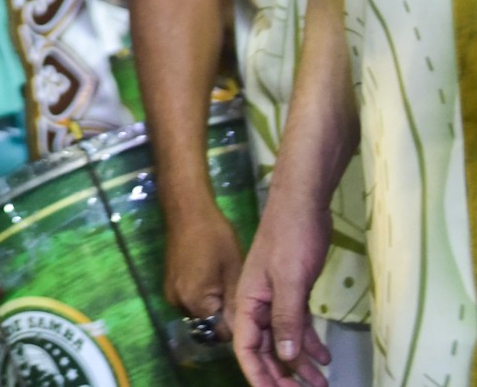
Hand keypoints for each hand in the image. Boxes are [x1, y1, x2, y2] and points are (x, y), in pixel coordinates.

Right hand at [163, 201, 243, 334]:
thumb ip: (236, 304)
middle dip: (227, 315)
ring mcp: (171, 294)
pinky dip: (205, 297)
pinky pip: (192, 301)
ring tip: (229, 285)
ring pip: (201, 313)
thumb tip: (245, 332)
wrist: (187, 211)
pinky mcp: (170, 285)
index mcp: (196, 302)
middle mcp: (179, 304)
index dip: (240, 323)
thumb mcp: (234, 271)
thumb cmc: (215, 237)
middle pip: (209, 324)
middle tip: (243, 296)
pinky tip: (215, 278)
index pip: (222, 332)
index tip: (254, 312)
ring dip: (216, 306)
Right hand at [233, 192, 333, 385]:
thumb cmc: (291, 239)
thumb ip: (286, 319)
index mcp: (247, 302)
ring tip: (322, 385)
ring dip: (299, 364)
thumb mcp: (290, 281)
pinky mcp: (292, 292)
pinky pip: (297, 326)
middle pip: (265, 349)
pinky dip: (310, 344)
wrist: (303, 204)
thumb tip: (287, 357)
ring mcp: (275, 298)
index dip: (260, 376)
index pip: (247, 349)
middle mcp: (257, 304)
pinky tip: (325, 357)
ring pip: (284, 340)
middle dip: (282, 375)